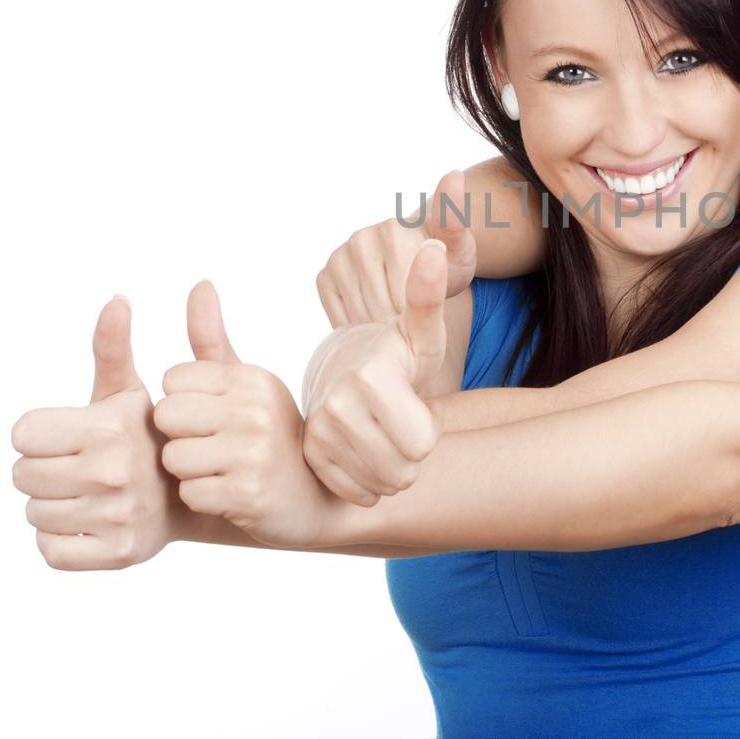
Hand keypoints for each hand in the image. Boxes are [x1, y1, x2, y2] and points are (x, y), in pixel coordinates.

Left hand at [11, 296, 185, 569]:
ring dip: (55, 506)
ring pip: (34, 515)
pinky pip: (51, 552)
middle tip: (83, 466)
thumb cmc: (159, 436)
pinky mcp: (119, 554)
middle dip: (46, 469)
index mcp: (110, 427)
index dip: (43, 433)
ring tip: (91, 494)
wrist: (209, 493)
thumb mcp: (138, 390)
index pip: (22, 434)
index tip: (74, 435)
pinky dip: (62, 541)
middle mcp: (114, 471)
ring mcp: (118, 516)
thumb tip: (116, 299)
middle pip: (21, 476)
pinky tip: (91, 523)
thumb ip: (114, 346)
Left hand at [154, 281, 344, 548]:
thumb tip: (200, 283)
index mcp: (251, 378)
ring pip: (174, 458)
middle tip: (210, 446)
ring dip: (189, 471)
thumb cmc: (269, 436)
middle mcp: (255, 410)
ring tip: (220, 470)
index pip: (173, 380)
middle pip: (166, 416)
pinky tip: (230, 493)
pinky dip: (203, 499)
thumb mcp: (246, 384)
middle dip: (178, 436)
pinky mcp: (248, 493)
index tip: (209, 417)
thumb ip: (212, 338)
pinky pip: (191, 494)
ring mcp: (254, 452)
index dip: (182, 402)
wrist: (315, 498)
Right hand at [303, 240, 445, 505]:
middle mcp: (336, 400)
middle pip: (403, 469)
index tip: (416, 407)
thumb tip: (432, 248)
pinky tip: (368, 455)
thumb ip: (429, 296)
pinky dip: (368, 484)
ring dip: (393, 471)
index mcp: (370, 374)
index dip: (428, 431)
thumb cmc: (400, 355)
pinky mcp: (307, 451)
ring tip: (387, 438)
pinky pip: (354, 492)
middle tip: (402, 425)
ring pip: (381, 485)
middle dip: (413, 455)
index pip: (422, 443)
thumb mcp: (423, 332)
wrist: (349, 373)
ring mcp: (317, 428)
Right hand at [316, 168, 476, 327]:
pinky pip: (340, 316)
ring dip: (381, 327)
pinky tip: (379, 318)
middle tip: (415, 317)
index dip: (419, 313)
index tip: (429, 307)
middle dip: (401, 322)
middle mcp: (360, 238)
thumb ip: (455, 221)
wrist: (420, 264)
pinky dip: (360, 326)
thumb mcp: (459, 249)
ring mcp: (339, 256)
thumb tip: (454, 175)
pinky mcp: (325, 276)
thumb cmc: (445, 261)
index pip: (405, 295)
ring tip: (399, 319)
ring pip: (360, 316)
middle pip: (381, 306)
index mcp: (392, 230)